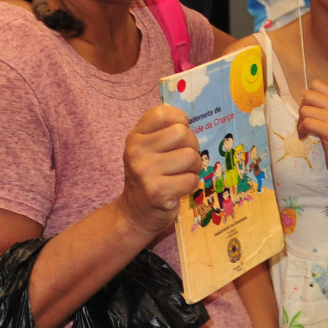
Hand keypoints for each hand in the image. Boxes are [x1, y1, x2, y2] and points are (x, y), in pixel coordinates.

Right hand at [117, 105, 201, 236]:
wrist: (134, 213)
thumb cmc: (149, 175)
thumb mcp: (148, 149)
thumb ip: (165, 131)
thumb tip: (192, 120)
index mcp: (135, 137)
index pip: (162, 113)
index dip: (179, 120)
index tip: (178, 134)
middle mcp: (136, 152)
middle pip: (183, 134)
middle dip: (191, 147)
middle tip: (182, 160)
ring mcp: (145, 172)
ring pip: (191, 157)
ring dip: (193, 167)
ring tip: (180, 174)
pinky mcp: (158, 192)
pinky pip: (192, 179)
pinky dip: (190, 184)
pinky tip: (178, 188)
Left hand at [297, 83, 327, 186]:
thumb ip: (322, 105)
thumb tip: (303, 93)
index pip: (316, 85)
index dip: (308, 98)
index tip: (311, 112)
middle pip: (308, 95)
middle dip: (302, 110)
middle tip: (305, 123)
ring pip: (304, 110)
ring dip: (300, 123)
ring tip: (306, 132)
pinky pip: (306, 123)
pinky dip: (301, 131)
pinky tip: (306, 138)